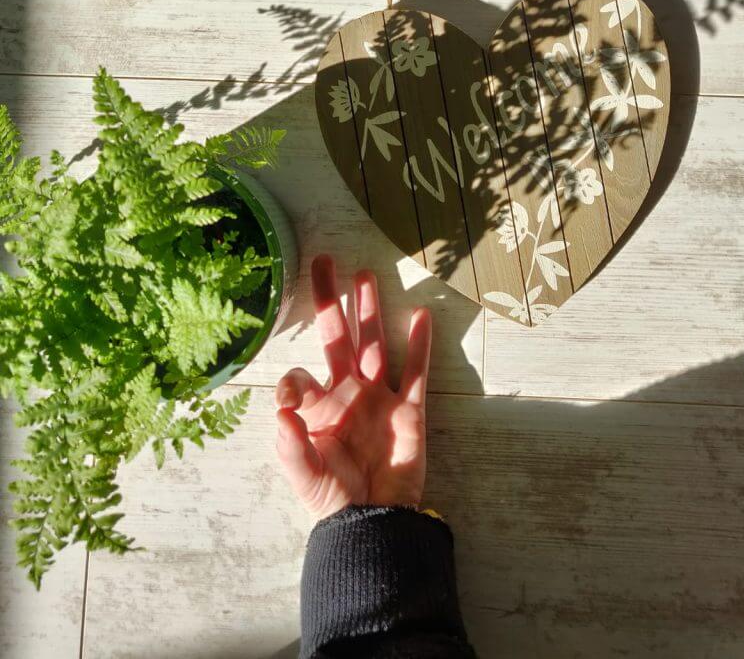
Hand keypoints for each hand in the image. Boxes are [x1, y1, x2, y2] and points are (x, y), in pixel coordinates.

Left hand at [275, 254, 431, 519]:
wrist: (375, 523)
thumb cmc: (333, 499)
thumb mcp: (303, 475)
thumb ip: (290, 444)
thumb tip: (281, 410)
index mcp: (318, 408)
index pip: (300, 378)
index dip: (292, 381)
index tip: (290, 398)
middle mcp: (348, 393)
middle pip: (338, 337)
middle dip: (331, 301)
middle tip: (325, 262)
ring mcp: (379, 398)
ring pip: (373, 343)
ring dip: (370, 310)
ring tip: (366, 275)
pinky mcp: (408, 411)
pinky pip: (414, 373)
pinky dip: (419, 345)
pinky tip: (420, 316)